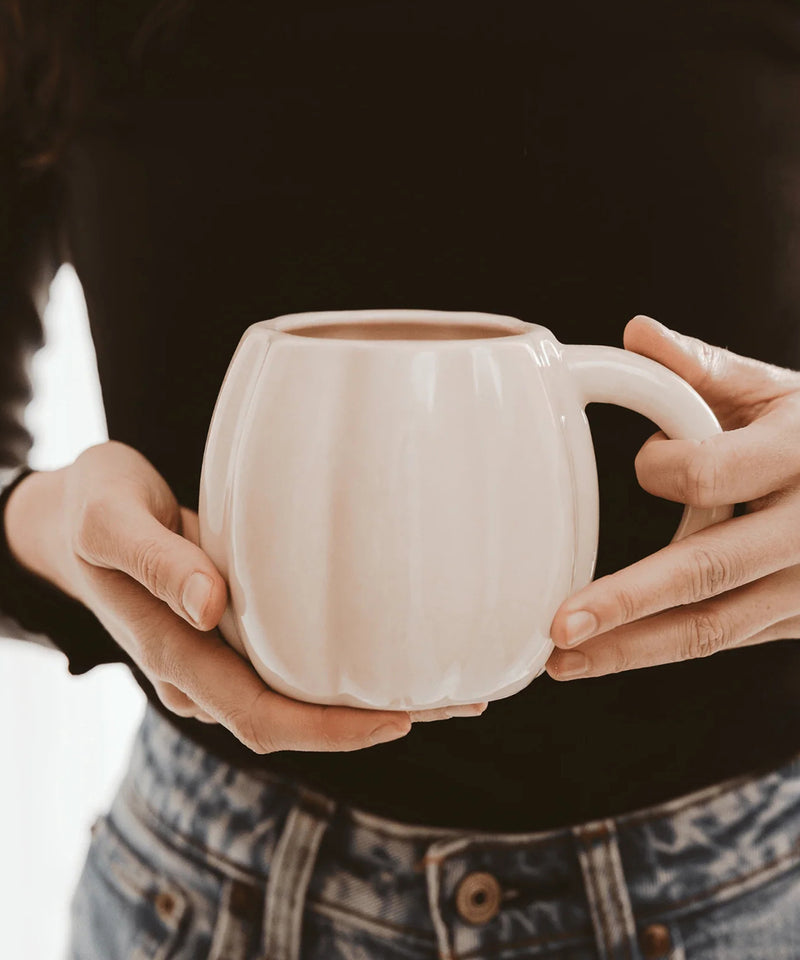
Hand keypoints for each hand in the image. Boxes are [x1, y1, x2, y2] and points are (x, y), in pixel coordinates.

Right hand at [4, 441, 486, 747]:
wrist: (73, 511)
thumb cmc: (92, 505)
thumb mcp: (108, 519)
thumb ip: (156, 560)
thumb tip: (211, 605)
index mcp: (174, 653)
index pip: (258, 716)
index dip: (329, 728)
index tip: (399, 718)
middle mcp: (200, 668)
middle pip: (293, 720)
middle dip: (372, 720)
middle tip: (457, 698)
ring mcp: (216, 653)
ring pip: (297, 695)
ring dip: (366, 696)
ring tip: (447, 679)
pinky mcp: (230, 628)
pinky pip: (292, 661)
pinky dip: (343, 662)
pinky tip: (389, 641)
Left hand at [546, 315, 799, 680]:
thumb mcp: (775, 390)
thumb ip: (704, 368)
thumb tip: (635, 333)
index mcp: (797, 455)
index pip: (714, 473)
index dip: (664, 469)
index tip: (646, 463)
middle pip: (708, 572)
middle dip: (628, 604)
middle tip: (559, 626)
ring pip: (714, 627)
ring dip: (633, 650)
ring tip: (564, 661)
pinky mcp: (797, 620)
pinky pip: (725, 638)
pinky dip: (663, 651)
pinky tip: (610, 655)